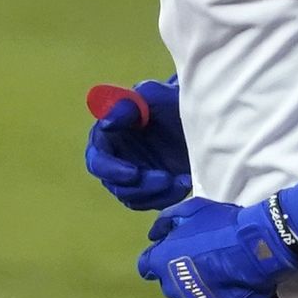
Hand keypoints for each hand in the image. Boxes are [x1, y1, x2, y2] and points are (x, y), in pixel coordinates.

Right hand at [85, 81, 191, 212]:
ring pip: (134, 198)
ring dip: (157, 193)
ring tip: (182, 179)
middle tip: (166, 178)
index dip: (111, 170)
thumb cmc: (171, 100)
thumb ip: (127, 106)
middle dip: (141, 186)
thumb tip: (106, 124)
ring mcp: (135, 177)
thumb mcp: (152, 95)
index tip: (134, 173)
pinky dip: (169, 197)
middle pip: (116, 186)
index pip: (97, 160)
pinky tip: (185, 182)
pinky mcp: (153, 189)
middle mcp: (116, 160)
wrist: (200, 117)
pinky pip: (153, 202)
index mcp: (108, 138)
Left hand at [137, 196, 297, 297]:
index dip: (156, 259)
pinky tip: (227, 293)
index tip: (170, 252)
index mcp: (160, 262)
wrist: (254, 247)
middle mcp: (172, 288)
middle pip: (168, 284)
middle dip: (177, 275)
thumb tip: (155, 235)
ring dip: (196, 290)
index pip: (145, 266)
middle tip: (198, 261)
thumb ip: (167, 222)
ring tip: (216, 277)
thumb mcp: (191, 210)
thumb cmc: (220, 225)